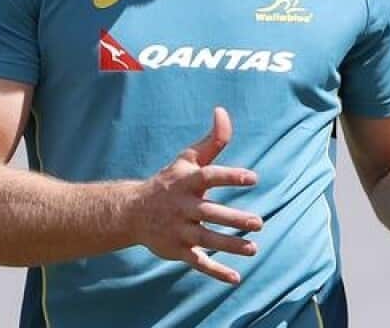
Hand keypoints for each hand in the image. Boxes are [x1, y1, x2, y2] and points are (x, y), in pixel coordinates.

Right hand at [130, 107, 262, 283]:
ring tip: (253, 248)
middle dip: (234, 219)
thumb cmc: (169, 182)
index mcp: (188, 183)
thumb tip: (222, 111)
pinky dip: (215, 272)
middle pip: (211, 214)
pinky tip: (235, 278)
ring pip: (206, 240)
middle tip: (259, 222)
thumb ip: (212, 140)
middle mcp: (183, 207)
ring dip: (229, 246)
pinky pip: (197, 262)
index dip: (231, 177)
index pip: (211, 178)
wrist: (130, 212)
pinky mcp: (177, 249)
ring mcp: (179, 230)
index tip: (253, 178)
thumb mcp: (187, 159)